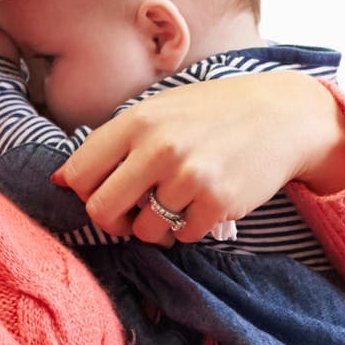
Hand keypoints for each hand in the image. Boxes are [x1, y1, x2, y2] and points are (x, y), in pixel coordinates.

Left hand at [55, 71, 344, 246]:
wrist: (284, 116)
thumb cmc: (214, 112)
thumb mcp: (161, 109)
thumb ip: (113, 141)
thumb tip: (60, 180)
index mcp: (138, 121)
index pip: (78, 176)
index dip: (86, 192)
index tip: (107, 191)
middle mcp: (160, 148)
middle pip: (101, 211)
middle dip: (114, 220)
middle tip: (134, 212)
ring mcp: (190, 177)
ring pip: (144, 230)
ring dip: (156, 226)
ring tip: (178, 203)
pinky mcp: (219, 202)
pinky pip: (183, 235)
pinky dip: (189, 227)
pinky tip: (205, 202)